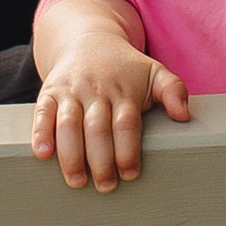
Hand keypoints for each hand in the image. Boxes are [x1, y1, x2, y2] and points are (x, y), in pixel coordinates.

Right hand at [33, 39, 191, 189]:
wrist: (87, 39)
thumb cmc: (125, 68)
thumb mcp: (153, 72)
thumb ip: (173, 90)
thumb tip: (184, 114)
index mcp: (123, 91)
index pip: (126, 123)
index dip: (128, 150)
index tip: (130, 173)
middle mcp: (96, 91)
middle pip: (97, 128)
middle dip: (101, 160)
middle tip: (105, 186)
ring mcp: (71, 92)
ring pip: (69, 124)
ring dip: (71, 155)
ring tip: (76, 181)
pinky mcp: (49, 93)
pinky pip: (42, 113)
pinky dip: (40, 133)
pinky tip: (42, 153)